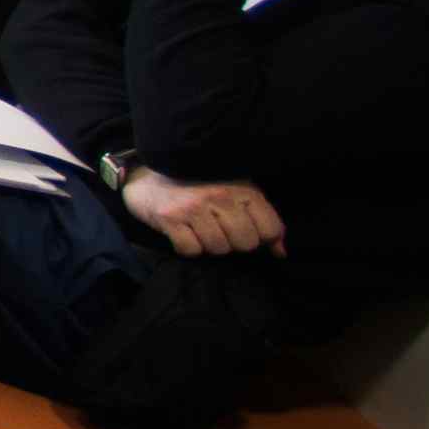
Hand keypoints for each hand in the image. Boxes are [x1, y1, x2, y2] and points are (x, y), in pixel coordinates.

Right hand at [120, 168, 287, 258]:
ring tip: (200, 228)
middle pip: (245, 243)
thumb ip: (262, 218)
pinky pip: (191, 250)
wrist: (147, 176)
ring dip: (209, 245)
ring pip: (219, 249)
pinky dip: (188, 246)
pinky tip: (183, 231)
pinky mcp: (170, 218)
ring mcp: (193, 207)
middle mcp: (220, 196)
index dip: (262, 238)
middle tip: (220, 229)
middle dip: (234, 242)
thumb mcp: (236, 193)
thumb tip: (281, 252)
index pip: (270, 229)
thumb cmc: (199, 185)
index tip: (247, 231)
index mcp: (242, 188)